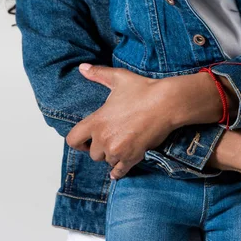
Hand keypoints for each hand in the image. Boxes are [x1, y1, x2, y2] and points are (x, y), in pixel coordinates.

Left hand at [66, 64, 173, 179]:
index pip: (73, 139)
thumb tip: (82, 68)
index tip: (85, 139)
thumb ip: (98, 73)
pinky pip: (119, 172)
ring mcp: (118, 150)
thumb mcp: (119, 78)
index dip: (77, 140)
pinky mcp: (132, 158)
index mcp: (97, 121)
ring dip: (111, 155)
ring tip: (120, 144)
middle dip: (99, 147)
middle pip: (92, 153)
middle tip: (110, 138)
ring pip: (107, 160)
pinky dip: (118, 171)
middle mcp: (104, 139)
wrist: (167, 103)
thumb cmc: (143, 89)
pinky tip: (118, 169)